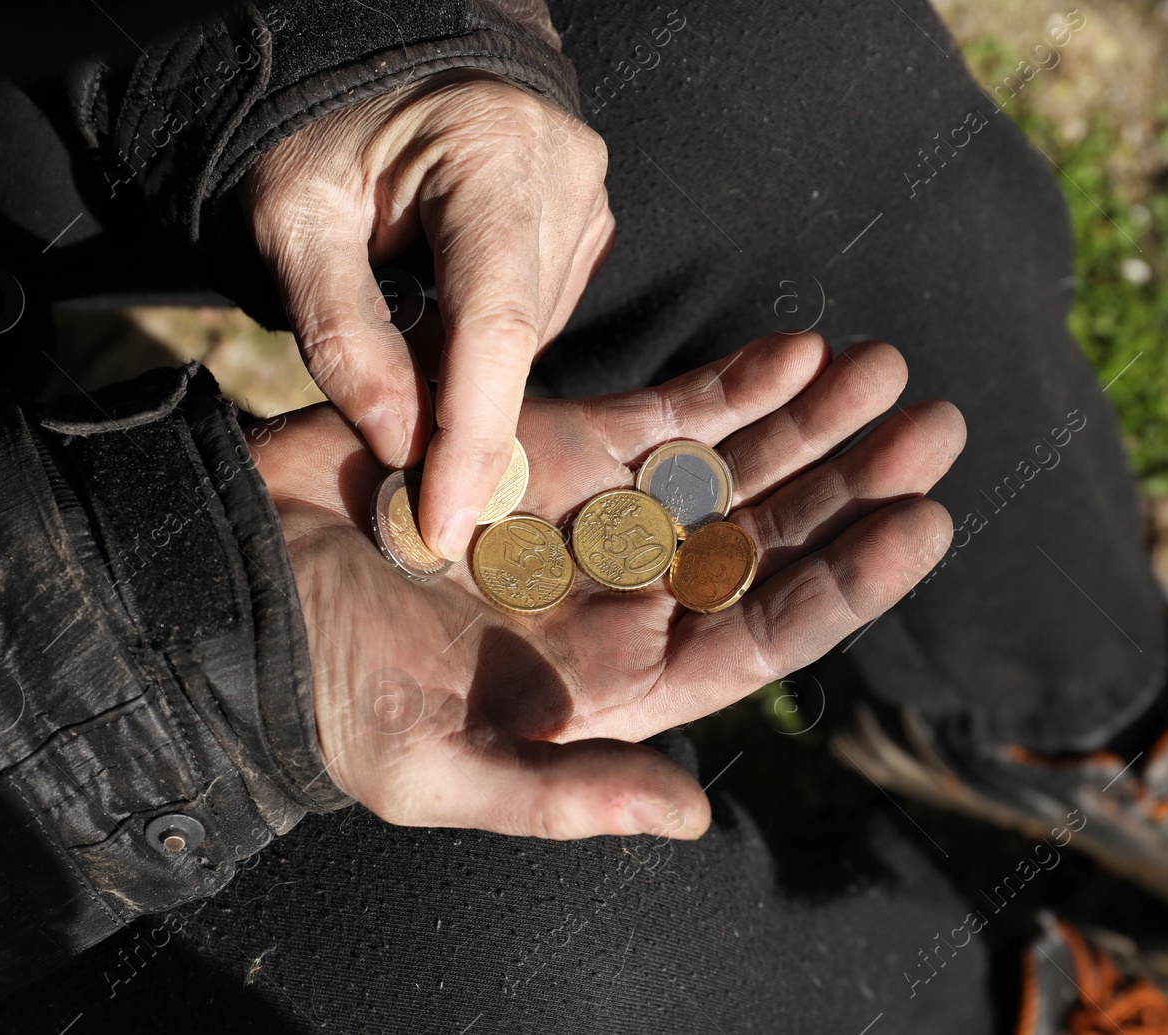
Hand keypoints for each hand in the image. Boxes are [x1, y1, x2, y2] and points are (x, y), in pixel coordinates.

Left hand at [245, 72, 614, 561]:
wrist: (377, 72)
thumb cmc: (322, 135)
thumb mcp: (294, 219)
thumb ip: (342, 332)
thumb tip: (399, 441)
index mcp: (491, 150)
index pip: (492, 326)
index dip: (470, 437)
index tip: (446, 525)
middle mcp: (562, 170)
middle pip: (515, 339)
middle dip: (456, 409)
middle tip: (394, 449)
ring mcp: (587, 195)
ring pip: (531, 336)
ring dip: (470, 369)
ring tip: (404, 344)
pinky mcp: (588, 219)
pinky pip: (541, 313)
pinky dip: (489, 338)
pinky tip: (444, 313)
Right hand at [250, 333, 964, 839]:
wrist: (231, 586)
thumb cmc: (324, 694)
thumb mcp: (435, 769)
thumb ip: (563, 791)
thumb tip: (698, 816)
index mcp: (613, 683)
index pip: (759, 631)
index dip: (844, 582)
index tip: (922, 525)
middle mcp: (622, 596)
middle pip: (765, 538)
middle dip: (850, 484)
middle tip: (936, 427)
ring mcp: (593, 515)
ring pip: (728, 466)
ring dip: (809, 420)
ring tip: (888, 371)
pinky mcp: (549, 446)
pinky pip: (660, 413)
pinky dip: (726, 383)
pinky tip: (795, 351)